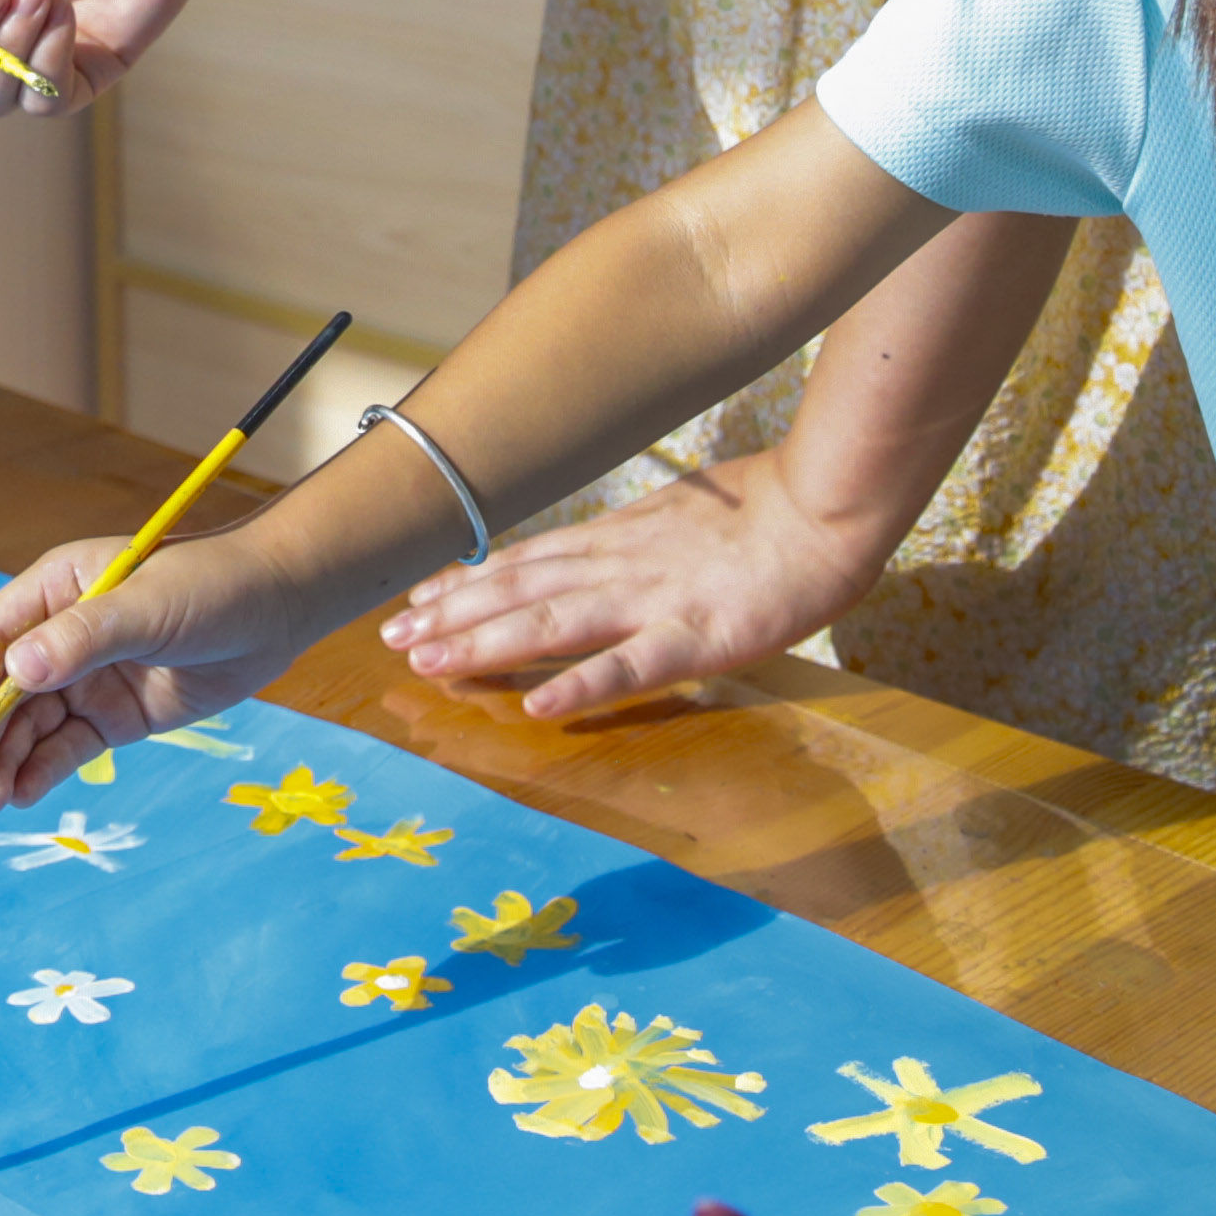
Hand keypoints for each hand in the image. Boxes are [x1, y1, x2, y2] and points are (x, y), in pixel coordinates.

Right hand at [0, 529, 356, 808]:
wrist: (280, 609)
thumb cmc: (212, 586)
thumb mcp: (147, 606)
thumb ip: (84, 637)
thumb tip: (17, 673)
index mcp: (56, 589)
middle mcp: (61, 634)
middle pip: (2, 691)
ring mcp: (87, 678)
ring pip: (28, 726)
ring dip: (2, 762)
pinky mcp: (114, 716)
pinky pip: (66, 748)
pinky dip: (40, 772)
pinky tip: (20, 796)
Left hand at [379, 445, 897, 721]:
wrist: (823, 509)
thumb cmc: (763, 513)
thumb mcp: (677, 519)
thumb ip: (632, 541)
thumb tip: (593, 556)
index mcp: (617, 539)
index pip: (524, 560)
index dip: (466, 581)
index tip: (415, 598)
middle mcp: (618, 565)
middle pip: (519, 590)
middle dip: (451, 615)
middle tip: (392, 638)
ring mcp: (652, 600)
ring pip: (551, 622)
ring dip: (485, 642)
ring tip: (429, 661)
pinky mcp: (695, 637)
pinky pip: (628, 665)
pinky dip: (580, 686)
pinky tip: (536, 706)